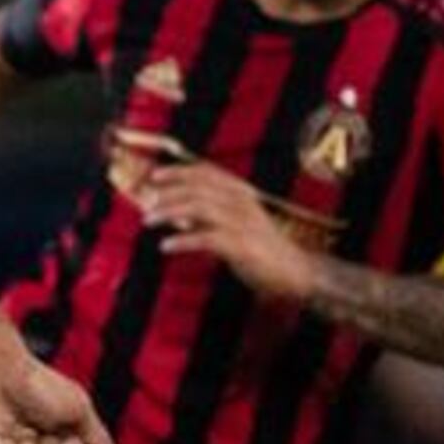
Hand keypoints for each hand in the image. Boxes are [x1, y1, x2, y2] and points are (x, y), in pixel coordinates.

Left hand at [139, 162, 318, 303]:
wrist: (297, 272)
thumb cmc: (264, 249)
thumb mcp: (238, 225)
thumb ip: (211, 216)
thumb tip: (177, 214)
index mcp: (242, 193)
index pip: (207, 172)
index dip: (179, 171)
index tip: (155, 175)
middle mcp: (242, 202)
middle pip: (198, 187)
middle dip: (167, 192)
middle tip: (146, 203)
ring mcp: (243, 223)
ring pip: (199, 207)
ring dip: (169, 211)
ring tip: (149, 220)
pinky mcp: (243, 246)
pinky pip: (206, 238)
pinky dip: (183, 240)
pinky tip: (166, 246)